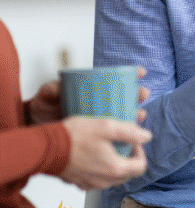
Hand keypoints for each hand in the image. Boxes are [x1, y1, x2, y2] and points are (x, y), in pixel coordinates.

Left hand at [28, 70, 150, 125]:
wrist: (39, 130)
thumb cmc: (45, 108)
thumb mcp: (47, 96)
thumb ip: (51, 90)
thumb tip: (57, 86)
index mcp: (94, 89)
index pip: (116, 80)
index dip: (131, 75)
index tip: (140, 72)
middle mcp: (101, 102)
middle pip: (126, 97)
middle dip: (138, 94)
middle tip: (143, 94)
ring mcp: (101, 118)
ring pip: (125, 115)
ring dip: (136, 114)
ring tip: (140, 115)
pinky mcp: (99, 133)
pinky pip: (116, 133)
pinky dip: (126, 133)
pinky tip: (132, 135)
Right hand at [60, 116, 151, 189]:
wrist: (45, 148)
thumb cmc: (74, 137)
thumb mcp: (106, 127)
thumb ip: (130, 132)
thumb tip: (146, 136)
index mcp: (115, 169)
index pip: (141, 167)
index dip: (141, 152)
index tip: (133, 141)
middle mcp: (104, 182)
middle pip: (128, 174)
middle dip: (129, 158)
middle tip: (121, 143)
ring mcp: (90, 184)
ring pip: (113, 178)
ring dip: (115, 164)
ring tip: (107, 147)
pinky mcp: (79, 183)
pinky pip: (97, 179)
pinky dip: (100, 169)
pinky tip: (93, 155)